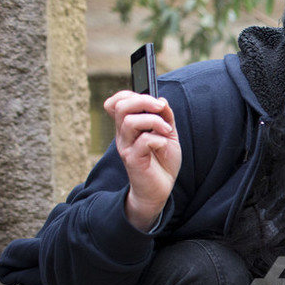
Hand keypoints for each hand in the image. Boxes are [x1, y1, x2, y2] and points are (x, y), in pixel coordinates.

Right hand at [103, 90, 181, 230]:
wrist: (160, 190)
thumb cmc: (161, 162)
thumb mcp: (168, 135)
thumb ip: (165, 117)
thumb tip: (162, 100)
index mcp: (128, 126)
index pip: (116, 102)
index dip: (132, 95)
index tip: (155, 102)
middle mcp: (123, 135)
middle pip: (120, 106)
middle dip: (144, 101)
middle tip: (162, 109)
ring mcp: (126, 147)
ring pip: (130, 121)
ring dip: (154, 121)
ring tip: (167, 131)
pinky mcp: (133, 160)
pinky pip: (144, 141)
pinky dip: (158, 139)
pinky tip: (163, 145)